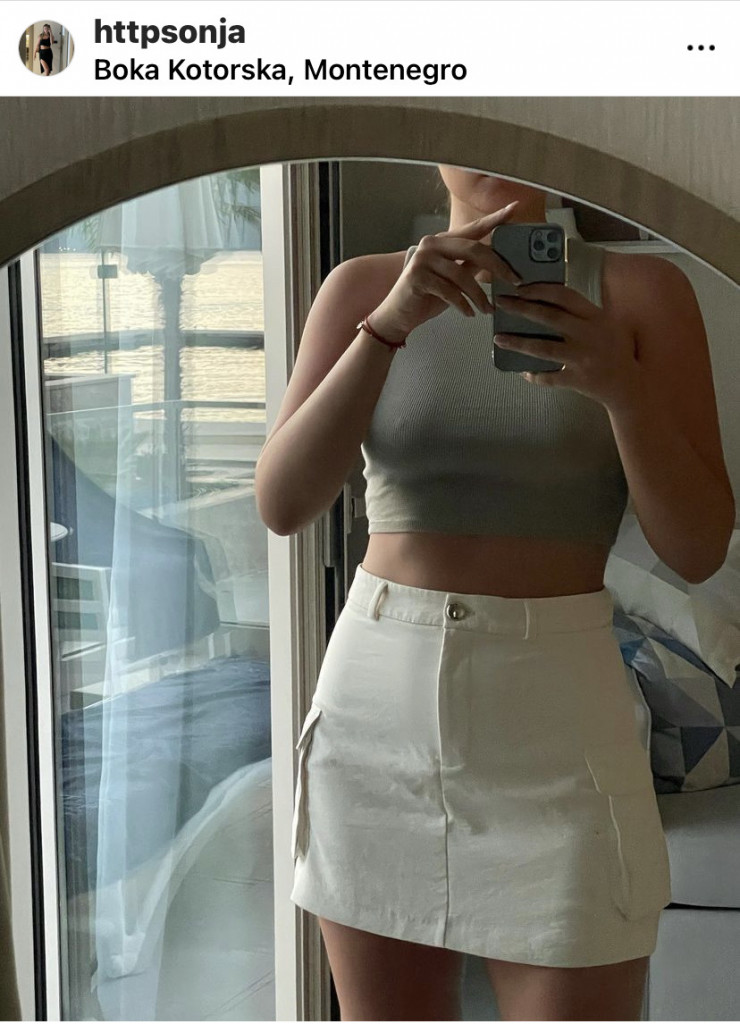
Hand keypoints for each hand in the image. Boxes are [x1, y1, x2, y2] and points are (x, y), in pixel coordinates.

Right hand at [369, 203, 522, 342]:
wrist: (397, 315)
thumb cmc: (427, 296)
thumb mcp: (453, 279)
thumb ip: (470, 266)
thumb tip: (497, 261)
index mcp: (442, 241)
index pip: (472, 229)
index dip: (494, 219)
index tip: (514, 209)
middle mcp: (431, 244)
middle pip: (473, 249)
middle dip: (497, 267)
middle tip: (514, 281)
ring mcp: (422, 259)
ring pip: (462, 275)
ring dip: (479, 296)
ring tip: (488, 310)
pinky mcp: (417, 277)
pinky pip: (449, 291)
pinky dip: (462, 305)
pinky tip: (469, 313)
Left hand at [493, 281, 641, 409]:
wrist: (630, 385)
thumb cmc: (616, 351)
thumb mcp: (607, 324)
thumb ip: (584, 313)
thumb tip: (549, 302)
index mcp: (596, 317)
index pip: (565, 296)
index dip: (540, 289)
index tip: (520, 287)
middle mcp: (588, 335)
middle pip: (549, 318)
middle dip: (522, 309)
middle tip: (501, 303)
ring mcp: (582, 358)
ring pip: (544, 348)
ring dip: (518, 342)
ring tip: (498, 338)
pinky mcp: (577, 380)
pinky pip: (550, 377)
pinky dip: (535, 375)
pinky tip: (523, 371)